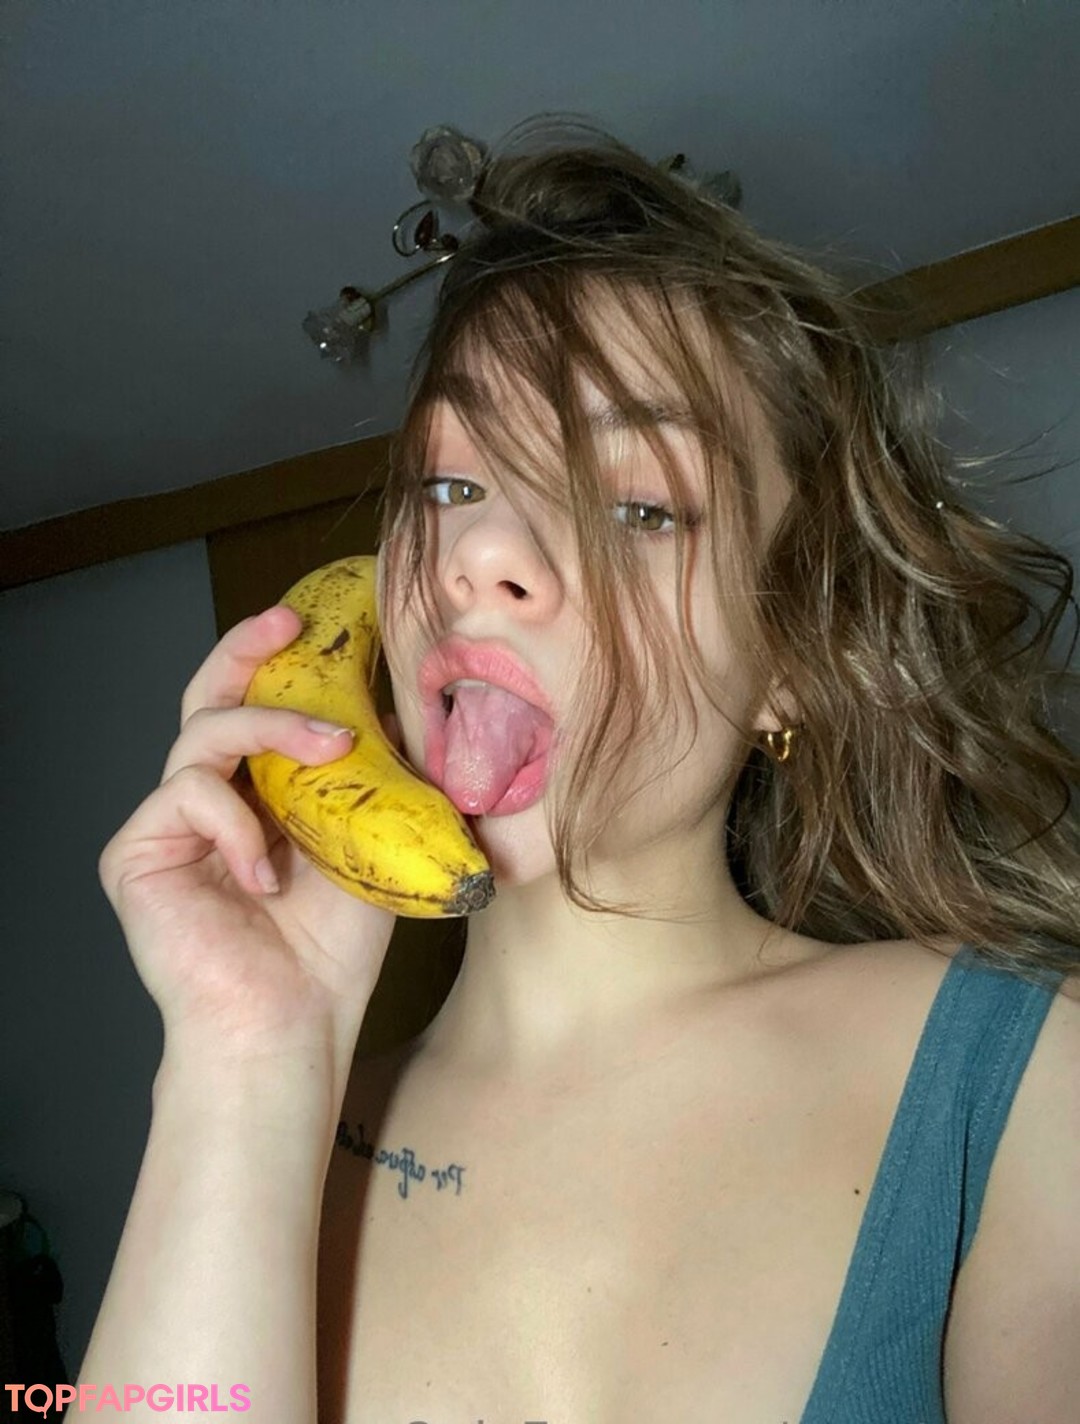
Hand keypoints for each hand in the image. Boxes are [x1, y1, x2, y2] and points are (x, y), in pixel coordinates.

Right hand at [98, 606, 397, 1070]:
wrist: (292, 1025)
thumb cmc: (331, 949)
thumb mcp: (370, 842)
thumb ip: (375, 779)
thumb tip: (398, 710)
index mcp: (259, 794)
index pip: (257, 709)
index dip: (278, 662)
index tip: (319, 621)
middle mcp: (209, 800)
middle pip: (208, 698)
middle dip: (246, 650)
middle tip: (288, 623)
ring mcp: (170, 825)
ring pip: (201, 733)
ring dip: (272, 729)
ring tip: (334, 751)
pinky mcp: (136, 855)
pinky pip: (186, 795)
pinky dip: (237, 824)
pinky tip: (268, 873)